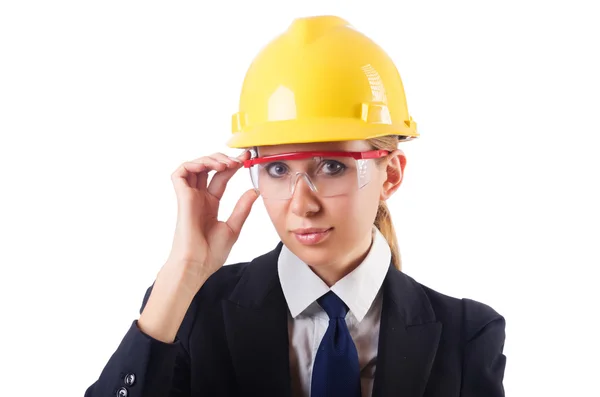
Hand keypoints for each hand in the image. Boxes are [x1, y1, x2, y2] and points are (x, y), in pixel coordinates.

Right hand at [163, 150, 257, 290]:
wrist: (198, 264)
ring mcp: (190, 196)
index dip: (232, 165)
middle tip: (239, 159)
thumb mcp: (233, 227)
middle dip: (224, 159)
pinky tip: (210, 166)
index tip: (246, 158)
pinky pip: (180, 173)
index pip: (221, 177)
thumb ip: (242, 208)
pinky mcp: (182, 197)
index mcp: (210, 203)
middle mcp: (199, 197)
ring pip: (194, 166)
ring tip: (226, 164)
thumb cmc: (211, 253)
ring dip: (210, 159)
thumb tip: (254, 191)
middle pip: (208, 168)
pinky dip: (193, 164)